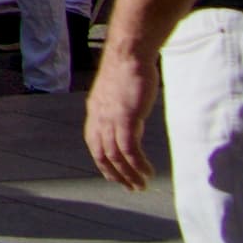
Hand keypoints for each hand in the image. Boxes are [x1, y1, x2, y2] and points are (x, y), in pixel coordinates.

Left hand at [87, 45, 159, 190]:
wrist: (129, 55)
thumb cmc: (128, 71)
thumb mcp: (118, 94)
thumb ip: (119, 109)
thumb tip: (129, 120)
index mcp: (95, 112)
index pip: (94, 145)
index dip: (104, 163)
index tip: (115, 176)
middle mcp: (98, 118)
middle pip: (102, 155)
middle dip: (116, 174)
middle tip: (131, 187)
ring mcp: (110, 119)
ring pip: (116, 156)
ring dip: (129, 174)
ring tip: (142, 185)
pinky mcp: (125, 118)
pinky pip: (129, 150)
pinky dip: (138, 165)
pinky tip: (148, 172)